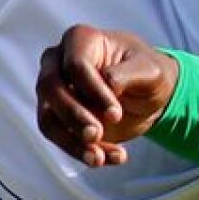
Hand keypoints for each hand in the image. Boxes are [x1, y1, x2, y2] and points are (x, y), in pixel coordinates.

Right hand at [36, 24, 178, 166]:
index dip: (93, 91)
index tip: (115, 113)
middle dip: (73, 115)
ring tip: (99, 159)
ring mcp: (54, 91)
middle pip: (50, 88)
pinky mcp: (58, 118)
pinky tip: (107, 159)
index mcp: (80, 40)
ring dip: (71, 142)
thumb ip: (128, 73)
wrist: (149, 96)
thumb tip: (107, 83)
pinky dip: (79, 152)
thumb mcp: (150, 70)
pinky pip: (58, 137)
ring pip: (48, 117)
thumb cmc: (149, 73)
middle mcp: (58, 62)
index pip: (75, 65)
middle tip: (96, 135)